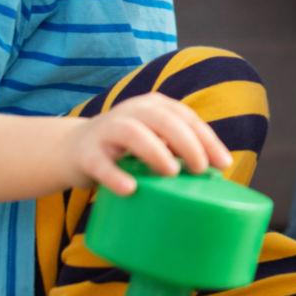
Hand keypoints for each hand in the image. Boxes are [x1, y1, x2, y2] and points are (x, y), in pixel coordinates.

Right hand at [66, 92, 233, 194]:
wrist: (72, 149)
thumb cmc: (126, 149)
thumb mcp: (155, 140)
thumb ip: (178, 148)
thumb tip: (216, 172)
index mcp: (153, 106)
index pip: (185, 117)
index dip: (207, 139)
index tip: (223, 164)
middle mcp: (131, 112)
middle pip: (163, 119)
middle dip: (187, 142)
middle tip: (201, 169)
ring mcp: (106, 130)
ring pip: (132, 133)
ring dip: (155, 151)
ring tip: (172, 172)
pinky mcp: (86, 153)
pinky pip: (100, 163)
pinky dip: (115, 176)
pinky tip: (130, 189)